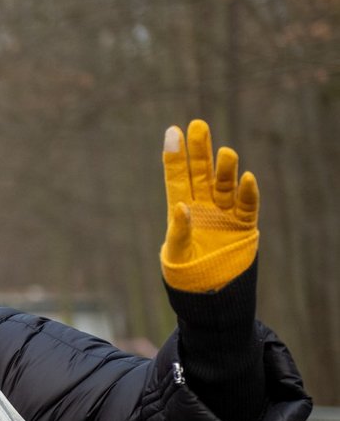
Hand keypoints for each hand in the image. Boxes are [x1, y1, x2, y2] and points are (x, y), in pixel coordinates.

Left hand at [160, 119, 259, 292]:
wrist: (211, 295)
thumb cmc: (186, 275)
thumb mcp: (176, 253)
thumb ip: (178, 231)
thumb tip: (181, 207)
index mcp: (181, 209)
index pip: (177, 178)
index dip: (175, 156)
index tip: (173, 132)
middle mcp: (203, 206)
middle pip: (202, 173)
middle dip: (201, 151)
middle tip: (199, 125)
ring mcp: (224, 214)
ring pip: (225, 185)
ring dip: (226, 169)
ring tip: (225, 153)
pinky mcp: (243, 226)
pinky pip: (247, 206)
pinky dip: (248, 193)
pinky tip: (247, 179)